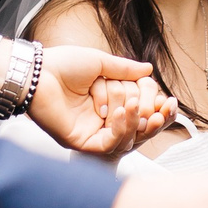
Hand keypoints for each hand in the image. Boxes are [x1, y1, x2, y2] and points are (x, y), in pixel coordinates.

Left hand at [32, 46, 175, 154]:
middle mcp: (104, 119)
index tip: (168, 101)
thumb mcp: (101, 63)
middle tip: (153, 106)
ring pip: (127, 137)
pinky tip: (122, 112)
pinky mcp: (83, 143)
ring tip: (133, 105)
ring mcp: (94, 132)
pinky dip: (120, 129)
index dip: (156, 107)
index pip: (142, 109)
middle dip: (147, 113)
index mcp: (109, 101)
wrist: (38, 73)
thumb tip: (148, 70)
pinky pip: (109, 144)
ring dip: (134, 121)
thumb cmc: (63, 65)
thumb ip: (125, 70)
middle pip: (138, 126)